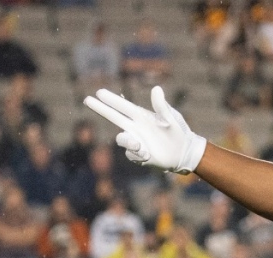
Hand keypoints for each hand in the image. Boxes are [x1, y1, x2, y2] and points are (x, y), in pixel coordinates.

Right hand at [84, 86, 206, 174]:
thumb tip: (157, 88)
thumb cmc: (179, 131)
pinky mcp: (140, 155)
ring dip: (127, 141)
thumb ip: (162, 106)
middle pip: (114, 117)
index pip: (123, 106)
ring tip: (138, 144)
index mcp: (142, 116)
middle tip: (87, 99)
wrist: (185, 151)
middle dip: (101, 109)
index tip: (99, 92)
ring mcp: (137, 141)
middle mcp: (136, 127)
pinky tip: (148, 155)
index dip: (111, 100)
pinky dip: (137, 154)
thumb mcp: (171, 118)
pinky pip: (131, 154)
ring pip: (121, 139)